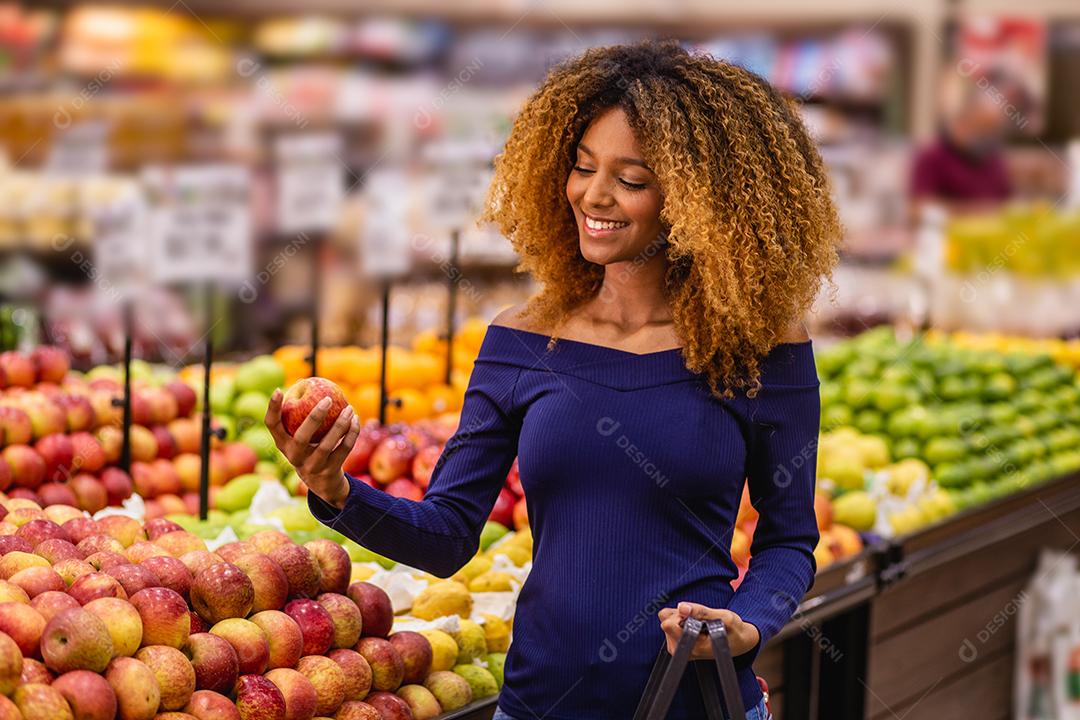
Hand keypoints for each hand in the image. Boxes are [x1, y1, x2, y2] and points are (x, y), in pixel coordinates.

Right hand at [265, 389, 359, 508]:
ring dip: (341, 425)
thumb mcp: (300, 436)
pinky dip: (352, 434)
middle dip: (315, 417)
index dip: (273, 409)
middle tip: (328, 399)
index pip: (272, 426)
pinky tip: (356, 420)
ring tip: (349, 408)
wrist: (323, 484)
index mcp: (283, 444)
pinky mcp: (329, 471)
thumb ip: (300, 415)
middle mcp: (294, 457)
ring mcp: (312, 466)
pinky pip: (343, 449)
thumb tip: (307, 383)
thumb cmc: (310, 449)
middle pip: (302, 437)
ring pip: (327, 444)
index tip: (279, 390)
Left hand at [658, 602, 759, 659]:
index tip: (695, 616)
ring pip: (667, 621)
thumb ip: (701, 612)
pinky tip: (694, 624)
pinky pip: (670, 624)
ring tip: (700, 622)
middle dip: (681, 614)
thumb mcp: (724, 617)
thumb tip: (681, 607)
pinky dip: (680, 620)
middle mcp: (682, 651)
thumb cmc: (734, 631)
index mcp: (693, 647)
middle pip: (666, 620)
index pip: (668, 624)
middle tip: (700, 619)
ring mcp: (678, 648)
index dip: (680, 614)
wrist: (740, 642)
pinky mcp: (676, 644)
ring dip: (681, 617)